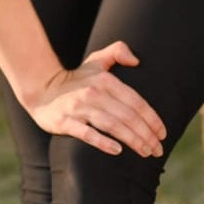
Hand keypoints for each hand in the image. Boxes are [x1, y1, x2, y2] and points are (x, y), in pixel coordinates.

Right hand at [26, 42, 166, 157]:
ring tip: (145, 152)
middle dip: (147, 135)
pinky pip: (87, 134)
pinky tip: (117, 150)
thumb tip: (137, 60)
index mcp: (104, 80)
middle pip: (127, 116)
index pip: (136, 102)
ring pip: (112, 126)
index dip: (152, 119)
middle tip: (158, 149)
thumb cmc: (75, 79)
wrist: (41, 89)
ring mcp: (78, 108)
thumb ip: (117, 51)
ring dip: (133, 140)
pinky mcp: (65, 122)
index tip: (162, 133)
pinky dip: (103, 142)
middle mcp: (93, 93)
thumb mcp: (95, 60)